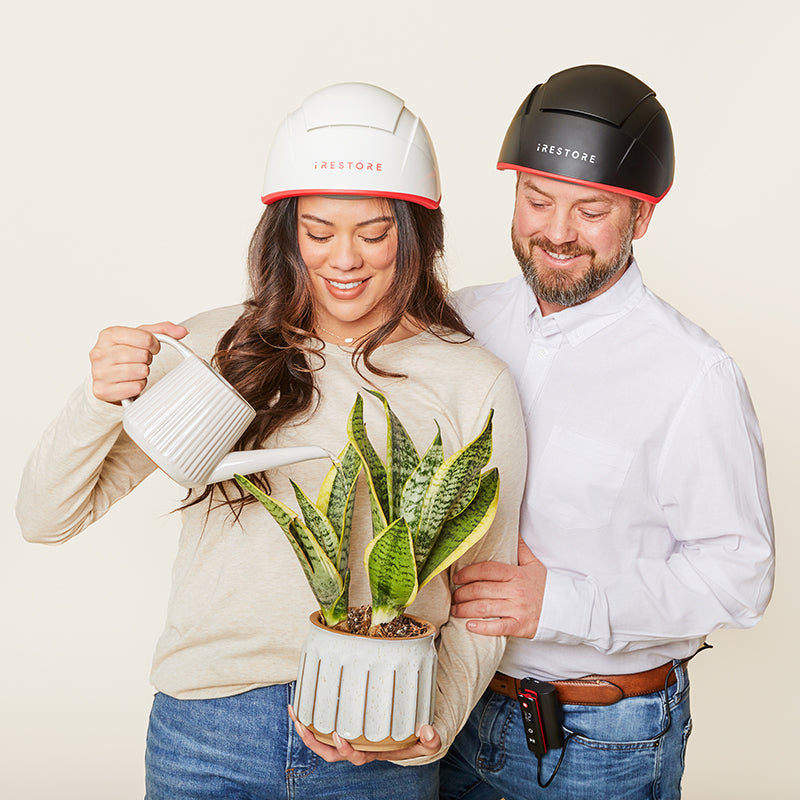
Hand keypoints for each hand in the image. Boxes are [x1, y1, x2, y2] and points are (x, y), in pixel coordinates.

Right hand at [89, 322, 187, 403]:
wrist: (105, 376)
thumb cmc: (123, 355)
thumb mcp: (139, 337)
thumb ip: (162, 330)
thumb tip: (182, 331)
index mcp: (109, 335)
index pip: (146, 338)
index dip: (154, 345)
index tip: (151, 348)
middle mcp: (100, 352)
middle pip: (143, 355)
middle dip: (147, 359)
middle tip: (140, 360)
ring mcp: (99, 372)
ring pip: (141, 371)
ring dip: (143, 373)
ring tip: (135, 370)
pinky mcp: (103, 390)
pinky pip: (136, 387)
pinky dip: (138, 385)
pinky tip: (131, 381)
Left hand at [287, 705, 440, 763]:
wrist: (411, 736)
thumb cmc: (414, 739)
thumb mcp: (426, 741)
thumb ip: (430, 740)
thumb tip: (427, 731)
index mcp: (374, 752)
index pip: (356, 757)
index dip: (345, 749)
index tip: (337, 735)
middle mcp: (358, 748)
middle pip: (331, 754)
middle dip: (314, 742)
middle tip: (303, 726)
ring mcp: (350, 738)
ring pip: (322, 742)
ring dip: (306, 730)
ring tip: (294, 714)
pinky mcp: (344, 726)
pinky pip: (324, 728)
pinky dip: (311, 718)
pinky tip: (302, 704)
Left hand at [450, 535, 546, 637]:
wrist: (567, 609)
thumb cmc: (547, 587)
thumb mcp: (534, 565)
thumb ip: (521, 549)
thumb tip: (513, 532)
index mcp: (516, 574)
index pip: (487, 570)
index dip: (469, 572)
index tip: (458, 576)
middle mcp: (515, 590)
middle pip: (481, 589)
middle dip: (462, 592)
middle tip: (453, 595)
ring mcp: (517, 609)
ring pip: (484, 607)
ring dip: (465, 609)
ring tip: (455, 609)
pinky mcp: (519, 626)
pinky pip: (497, 627)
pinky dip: (481, 627)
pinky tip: (469, 625)